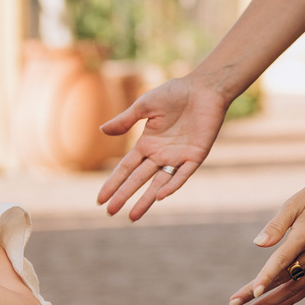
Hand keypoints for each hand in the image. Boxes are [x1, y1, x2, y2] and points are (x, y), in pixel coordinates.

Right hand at [96, 73, 231, 220]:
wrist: (203, 88)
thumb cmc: (175, 93)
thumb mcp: (144, 105)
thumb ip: (125, 120)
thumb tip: (102, 131)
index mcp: (147, 144)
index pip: (126, 168)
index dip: (113, 183)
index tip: (101, 199)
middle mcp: (160, 155)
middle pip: (138, 179)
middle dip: (124, 195)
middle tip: (110, 213)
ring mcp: (177, 157)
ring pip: (158, 184)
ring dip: (146, 200)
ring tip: (132, 216)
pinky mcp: (195, 156)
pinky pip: (182, 174)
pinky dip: (172, 185)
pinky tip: (160, 196)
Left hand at [228, 171, 304, 304]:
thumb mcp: (295, 203)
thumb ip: (276, 225)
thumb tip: (258, 244)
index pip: (281, 262)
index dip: (265, 278)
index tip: (251, 293)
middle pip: (284, 281)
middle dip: (258, 296)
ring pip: (295, 290)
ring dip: (272, 303)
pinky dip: (292, 299)